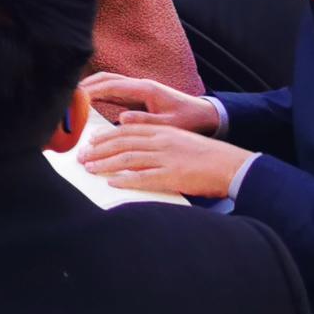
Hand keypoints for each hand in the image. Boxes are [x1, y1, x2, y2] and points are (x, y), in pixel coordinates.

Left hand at [75, 124, 251, 198]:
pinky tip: (112, 183)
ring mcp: (166, 159)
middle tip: (82, 157)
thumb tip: (135, 144)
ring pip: (127, 160)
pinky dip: (125, 180)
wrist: (231, 165)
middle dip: (98, 150)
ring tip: (90, 169)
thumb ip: (157, 139)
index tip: (90, 142)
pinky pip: (143, 178)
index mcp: (162, 131)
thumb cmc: (206, 155)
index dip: (105, 137)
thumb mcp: (179, 139)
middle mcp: (161, 142)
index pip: (126, 131)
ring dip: (105, 165)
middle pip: (122, 144)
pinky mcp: (172, 176)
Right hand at [81, 71, 218, 132]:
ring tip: (71, 97)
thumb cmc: (189, 119)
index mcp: (146, 89)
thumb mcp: (170, 124)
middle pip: (105, 78)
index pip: (112, 85)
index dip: (91, 90)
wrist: (204, 114)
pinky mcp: (136, 95)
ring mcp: (137, 88)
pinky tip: (87, 102)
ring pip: (107, 82)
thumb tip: (121, 118)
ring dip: (89, 87)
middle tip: (66, 95)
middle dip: (85, 84)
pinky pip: (112, 90)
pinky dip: (97, 93)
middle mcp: (139, 85)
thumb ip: (146, 121)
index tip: (75, 97)